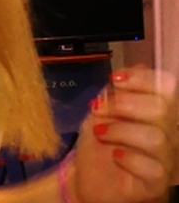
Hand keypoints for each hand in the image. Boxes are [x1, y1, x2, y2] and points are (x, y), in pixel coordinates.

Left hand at [71, 66, 177, 202]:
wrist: (86, 175)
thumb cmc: (99, 140)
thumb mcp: (101, 109)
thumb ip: (116, 90)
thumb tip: (133, 69)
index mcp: (157, 111)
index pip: (167, 88)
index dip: (143, 79)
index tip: (115, 79)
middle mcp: (169, 134)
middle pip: (163, 110)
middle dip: (125, 104)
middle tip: (100, 109)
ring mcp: (167, 160)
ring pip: (157, 138)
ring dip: (121, 130)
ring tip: (100, 132)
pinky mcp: (158, 184)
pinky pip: (153, 169)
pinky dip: (129, 158)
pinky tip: (114, 155)